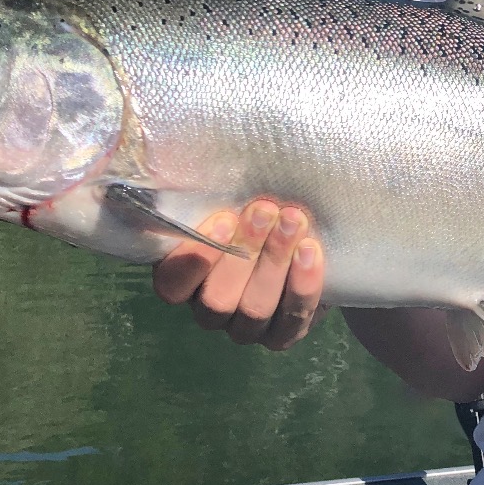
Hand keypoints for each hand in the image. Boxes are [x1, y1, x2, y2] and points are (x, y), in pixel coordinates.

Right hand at [152, 200, 325, 347]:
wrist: (302, 235)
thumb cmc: (254, 210)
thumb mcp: (228, 198)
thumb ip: (210, 189)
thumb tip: (184, 151)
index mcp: (184, 279)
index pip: (172, 285)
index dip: (194, 259)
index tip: (223, 218)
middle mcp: (211, 309)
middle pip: (217, 299)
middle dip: (243, 253)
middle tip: (264, 210)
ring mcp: (247, 327)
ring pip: (255, 309)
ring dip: (274, 262)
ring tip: (293, 221)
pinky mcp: (284, 333)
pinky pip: (292, 319)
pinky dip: (302, 285)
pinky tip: (310, 250)